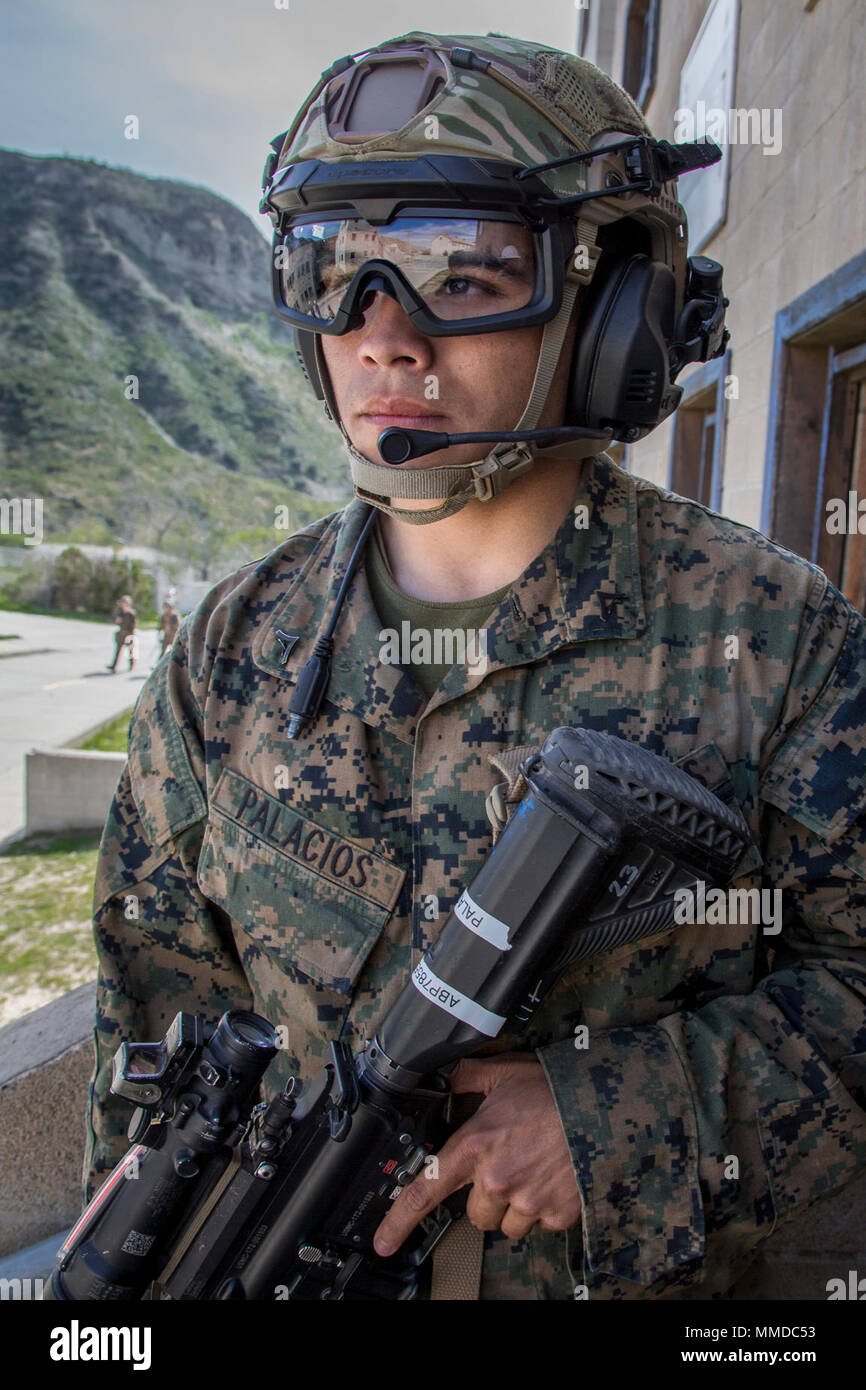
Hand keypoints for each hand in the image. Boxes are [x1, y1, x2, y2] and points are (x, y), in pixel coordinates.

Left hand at [373, 1052, 581, 1255]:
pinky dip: (544, 1208)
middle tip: (507, 1164)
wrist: (606, 1107)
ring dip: (513, 1206)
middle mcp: (497, 1178)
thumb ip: (465, 1077)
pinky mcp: (556, 1213)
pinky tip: (553, 1178)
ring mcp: (528, 1200)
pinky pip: (539, 1225)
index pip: (426, 1189)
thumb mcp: (503, 1072)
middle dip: (486, 1195)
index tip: (384, 1241)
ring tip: (533, 1169)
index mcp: (476, 1144)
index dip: (399, 1220)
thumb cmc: (555, 1089)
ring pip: (506, 1225)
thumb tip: (441, 1077)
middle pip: (474, 1213)